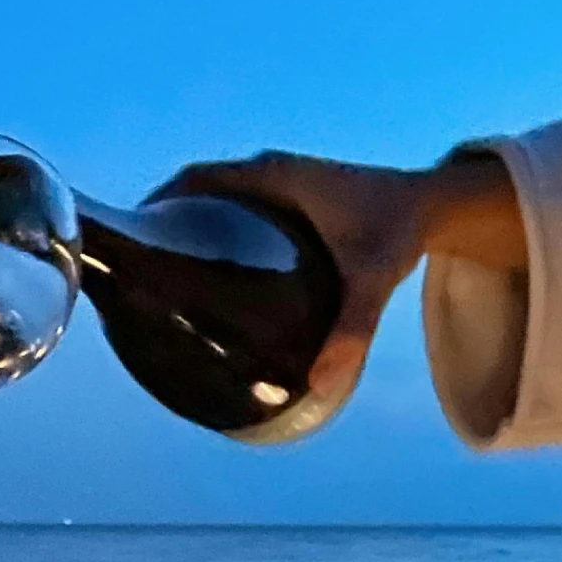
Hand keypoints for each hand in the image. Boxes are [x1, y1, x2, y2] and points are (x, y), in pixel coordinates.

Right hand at [154, 152, 524, 402]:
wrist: (432, 205)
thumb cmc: (400, 231)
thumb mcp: (374, 279)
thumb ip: (351, 329)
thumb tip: (324, 386)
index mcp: (275, 176)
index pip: (198, 180)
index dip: (159, 206)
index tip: (130, 241)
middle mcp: (270, 174)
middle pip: (196, 194)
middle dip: (164, 228)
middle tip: (141, 277)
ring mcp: (277, 186)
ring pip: (215, 205)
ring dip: (187, 232)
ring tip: (162, 283)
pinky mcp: (286, 203)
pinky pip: (236, 214)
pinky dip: (215, 237)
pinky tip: (210, 281)